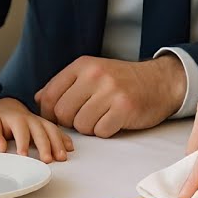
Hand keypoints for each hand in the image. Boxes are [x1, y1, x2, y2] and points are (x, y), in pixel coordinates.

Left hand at [0, 97, 73, 162]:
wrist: (9, 106)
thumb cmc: (0, 119)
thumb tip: (0, 149)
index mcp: (17, 119)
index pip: (21, 130)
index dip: (22, 143)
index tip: (23, 155)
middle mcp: (32, 119)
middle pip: (40, 132)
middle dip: (45, 146)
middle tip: (48, 160)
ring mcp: (41, 122)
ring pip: (52, 131)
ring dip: (58, 144)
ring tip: (62, 157)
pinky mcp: (47, 125)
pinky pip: (58, 131)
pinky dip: (65, 139)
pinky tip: (70, 148)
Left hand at [34, 55, 186, 137]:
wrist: (160, 82)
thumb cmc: (123, 81)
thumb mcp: (92, 73)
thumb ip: (65, 85)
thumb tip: (37, 98)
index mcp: (83, 65)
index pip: (48, 96)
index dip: (51, 113)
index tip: (63, 116)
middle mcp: (95, 75)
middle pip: (62, 113)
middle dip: (71, 122)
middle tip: (87, 117)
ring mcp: (111, 91)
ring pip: (81, 125)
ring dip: (90, 127)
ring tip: (103, 116)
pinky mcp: (125, 108)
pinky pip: (101, 132)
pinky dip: (106, 131)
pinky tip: (115, 120)